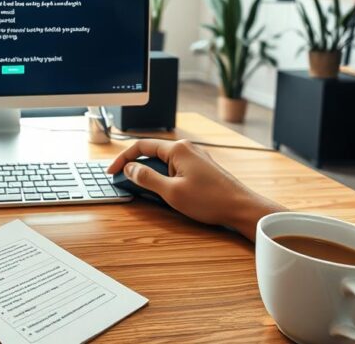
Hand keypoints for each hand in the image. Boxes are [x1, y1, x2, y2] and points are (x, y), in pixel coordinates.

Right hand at [106, 139, 284, 240]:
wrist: (241, 208)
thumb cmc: (211, 200)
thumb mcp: (172, 192)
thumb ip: (147, 178)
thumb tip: (130, 168)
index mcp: (178, 149)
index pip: (141, 146)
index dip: (123, 159)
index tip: (112, 171)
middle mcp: (187, 149)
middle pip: (152, 152)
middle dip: (136, 166)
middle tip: (124, 181)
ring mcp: (195, 158)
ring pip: (163, 162)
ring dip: (150, 174)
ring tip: (144, 190)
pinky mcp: (201, 168)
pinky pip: (175, 168)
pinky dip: (163, 177)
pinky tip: (164, 191)